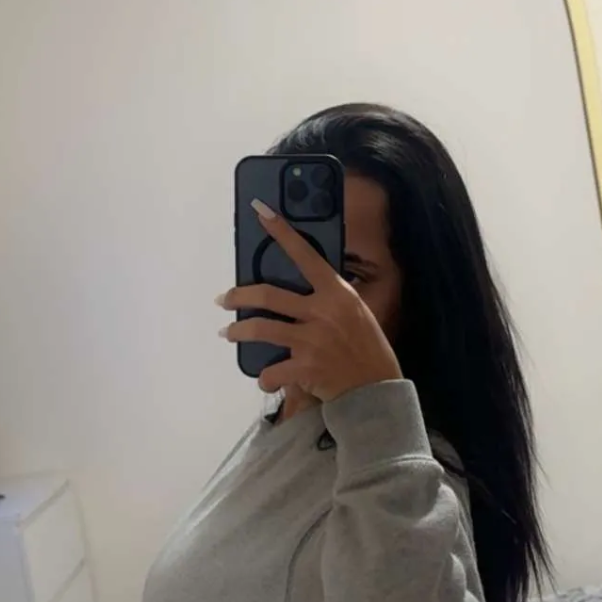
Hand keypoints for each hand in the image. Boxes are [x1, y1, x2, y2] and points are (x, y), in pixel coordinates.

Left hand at [218, 200, 401, 401]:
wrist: (377, 391)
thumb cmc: (367, 349)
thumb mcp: (356, 313)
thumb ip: (330, 299)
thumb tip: (301, 287)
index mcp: (337, 293)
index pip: (305, 255)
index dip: (281, 231)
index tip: (260, 210)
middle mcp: (322, 312)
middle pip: (268, 295)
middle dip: (238, 296)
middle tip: (224, 299)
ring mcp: (311, 340)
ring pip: (260, 329)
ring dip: (238, 331)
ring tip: (229, 332)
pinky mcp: (304, 368)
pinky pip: (271, 372)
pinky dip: (265, 378)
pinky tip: (265, 380)